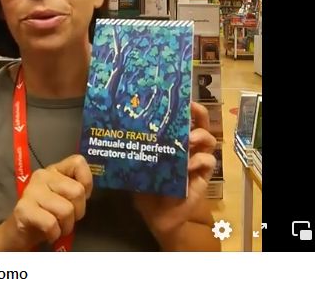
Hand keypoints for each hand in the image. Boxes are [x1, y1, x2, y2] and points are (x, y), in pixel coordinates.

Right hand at [0, 154, 92, 250]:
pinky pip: (51, 223)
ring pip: (66, 210)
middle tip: (67, 218)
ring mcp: (32, 190)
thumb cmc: (46, 214)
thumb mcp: (64, 198)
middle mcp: (43, 175)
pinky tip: (49, 233)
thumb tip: (87, 191)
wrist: (18, 231)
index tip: (80, 198)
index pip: (78, 162)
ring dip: (66, 226)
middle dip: (78, 212)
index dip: (87, 182)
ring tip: (58, 227)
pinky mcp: (23, 208)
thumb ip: (76, 190)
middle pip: (77, 191)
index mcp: (55, 170)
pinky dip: (54, 234)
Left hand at [133, 102, 216, 237]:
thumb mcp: (135, 164)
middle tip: (192, 109)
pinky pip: (208, 162)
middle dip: (199, 113)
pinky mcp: (203, 176)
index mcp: (173, 140)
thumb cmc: (146, 187)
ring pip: (209, 140)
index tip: (180, 97)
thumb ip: (128, 150)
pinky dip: (199, 160)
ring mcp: (197, 161)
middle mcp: (188, 147)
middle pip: (202, 123)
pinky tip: (187, 165)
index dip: (184, 106)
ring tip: (187, 140)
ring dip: (200, 136)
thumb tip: (105, 134)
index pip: (183, 118)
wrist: (156, 216)